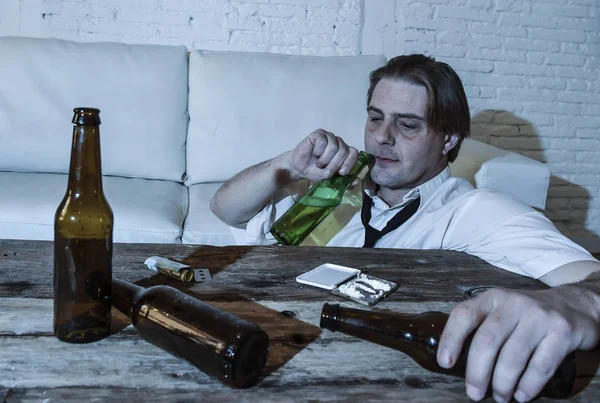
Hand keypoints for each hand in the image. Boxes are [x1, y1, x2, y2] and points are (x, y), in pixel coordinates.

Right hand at [288, 129, 358, 181]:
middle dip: (334, 165)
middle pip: (343, 151)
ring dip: (324, 159)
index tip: (342, 173)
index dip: (349, 163)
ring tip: (318, 164)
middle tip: (325, 172)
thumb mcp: (331, 179)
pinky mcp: (319, 134)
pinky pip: (322, 141)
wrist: (300, 168)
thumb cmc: (316, 172)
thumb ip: (344, 181)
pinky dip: (318, 151)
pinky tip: (314, 154)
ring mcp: (329, 137)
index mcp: (345, 152)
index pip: (354, 153)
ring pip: (333, 147)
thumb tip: (357, 181)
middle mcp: (339, 143)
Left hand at [437, 287, 599, 401]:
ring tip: (500, 396)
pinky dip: (528, 385)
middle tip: (474, 393)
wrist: (574, 304)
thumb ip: (481, 327)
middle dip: (477, 373)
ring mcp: (539, 317)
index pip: (465, 314)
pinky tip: (521, 395)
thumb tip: (456, 361)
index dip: (451, 339)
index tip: (444, 363)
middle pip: (487, 341)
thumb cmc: (527, 315)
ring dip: (503, 384)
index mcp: (493, 298)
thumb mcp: (501, 309)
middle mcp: (514, 303)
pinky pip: (540, 366)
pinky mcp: (561, 332)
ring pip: (513, 357)